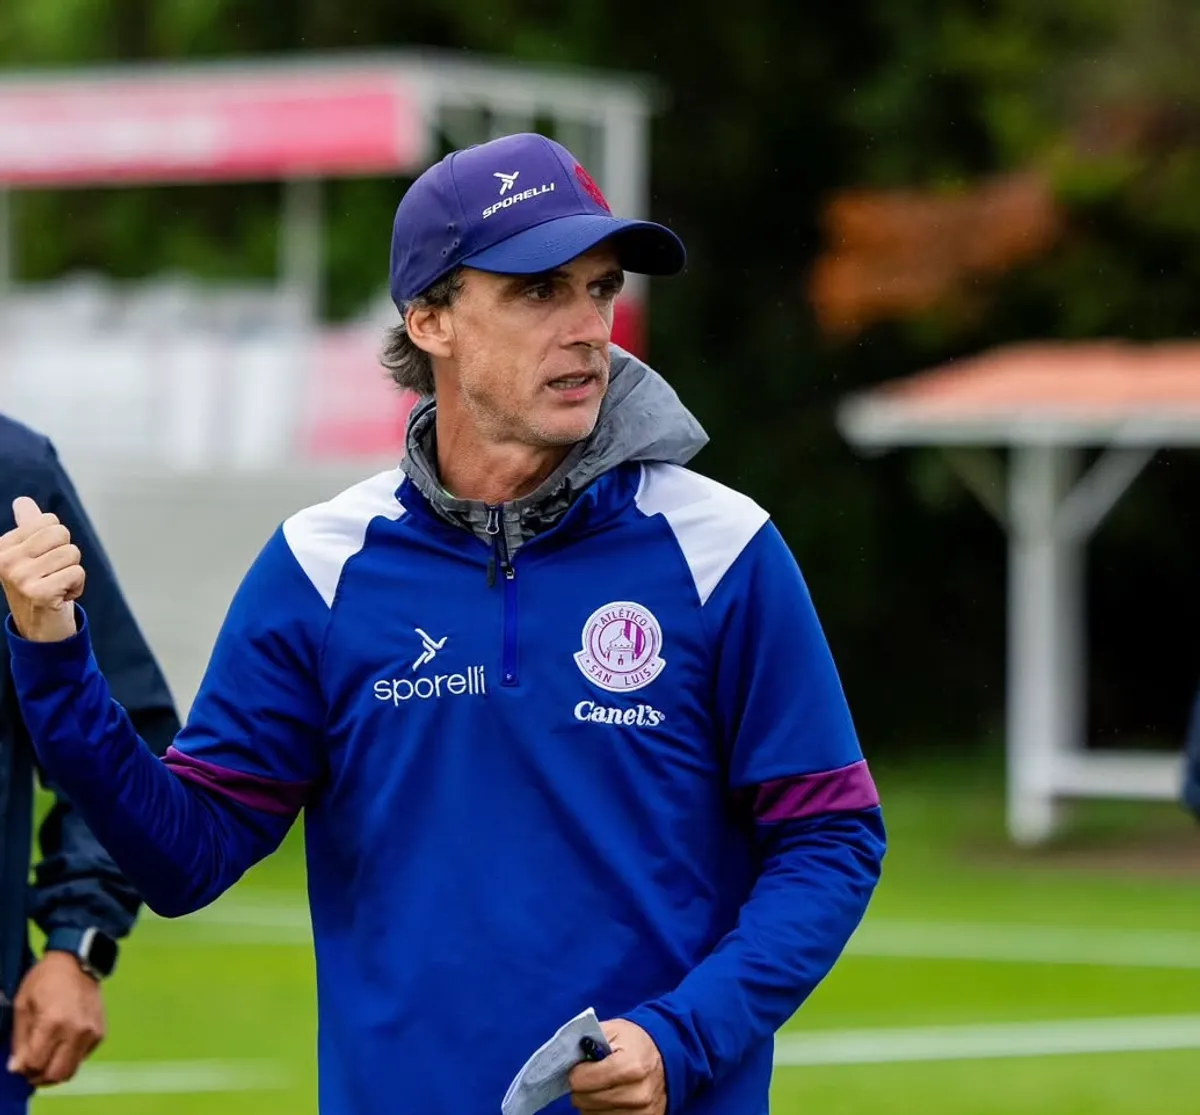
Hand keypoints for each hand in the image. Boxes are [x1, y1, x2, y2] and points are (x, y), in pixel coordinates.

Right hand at [0, 497, 83, 642]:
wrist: (40, 629)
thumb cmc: (39, 587)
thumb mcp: (29, 555)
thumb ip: (28, 526)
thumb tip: (23, 501)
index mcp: (2, 547)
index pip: (48, 520)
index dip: (56, 541)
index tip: (44, 562)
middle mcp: (5, 561)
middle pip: (61, 533)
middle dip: (66, 554)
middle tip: (53, 574)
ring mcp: (20, 577)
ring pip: (71, 553)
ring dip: (72, 571)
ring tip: (57, 586)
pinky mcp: (39, 592)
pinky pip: (77, 572)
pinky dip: (77, 586)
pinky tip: (61, 597)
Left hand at [7, 951, 105, 1086]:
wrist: (78, 961)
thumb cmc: (45, 980)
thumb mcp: (23, 1005)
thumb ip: (19, 1040)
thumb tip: (17, 1068)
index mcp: (53, 1023)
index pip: (35, 1065)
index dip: (23, 1068)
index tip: (20, 1062)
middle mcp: (76, 1031)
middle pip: (56, 1075)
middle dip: (39, 1076)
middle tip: (32, 1066)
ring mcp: (91, 1032)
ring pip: (71, 1071)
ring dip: (55, 1071)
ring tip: (46, 1057)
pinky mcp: (100, 1033)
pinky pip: (81, 1058)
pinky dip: (69, 1058)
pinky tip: (63, 1042)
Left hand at [568, 1019, 666, 1113]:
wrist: (666, 1056)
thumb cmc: (635, 1042)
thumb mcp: (614, 1030)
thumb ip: (588, 1040)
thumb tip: (565, 1058)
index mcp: (631, 1066)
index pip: (584, 1081)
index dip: (576, 1072)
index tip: (580, 1066)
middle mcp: (638, 1094)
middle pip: (586, 1101)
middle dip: (580, 1088)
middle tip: (588, 1077)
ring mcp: (641, 1113)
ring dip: (589, 1103)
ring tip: (599, 1087)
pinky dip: (600, 1112)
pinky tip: (607, 1099)